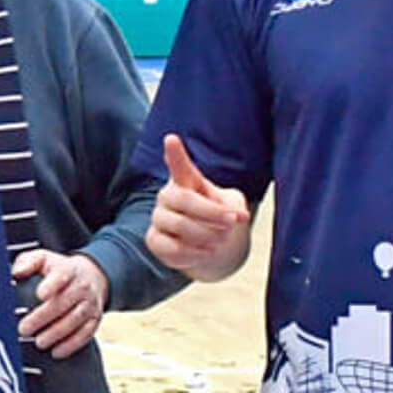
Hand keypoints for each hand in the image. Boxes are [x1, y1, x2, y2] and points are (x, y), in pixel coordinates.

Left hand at [14, 249, 110, 357]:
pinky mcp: (95, 319)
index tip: (40, 294)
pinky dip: (72, 345)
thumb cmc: (59, 269)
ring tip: (39, 342)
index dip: (52, 284)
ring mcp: (90, 304)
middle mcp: (81, 287)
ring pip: (75, 320)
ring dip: (56, 334)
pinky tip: (57, 351)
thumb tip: (17, 272)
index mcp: (67, 270)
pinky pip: (86, 334)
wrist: (93, 275)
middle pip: (64, 303)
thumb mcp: (43, 258)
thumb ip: (27, 262)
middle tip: (25, 329)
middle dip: (43, 318)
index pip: (61, 275)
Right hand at [147, 133, 253, 283]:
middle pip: (185, 200)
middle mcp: (167, 196)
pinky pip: (174, 248)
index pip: (179, 165)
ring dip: (208, 236)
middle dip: (213, 213)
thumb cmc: (216, 215)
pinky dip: (196, 253)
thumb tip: (239, 215)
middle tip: (233, 222)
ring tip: (220, 240)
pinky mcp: (154, 240)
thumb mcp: (231, 205)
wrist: (206, 242)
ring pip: (181, 226)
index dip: (175, 153)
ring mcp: (158, 218)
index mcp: (186, 181)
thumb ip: (235, 206)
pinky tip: (205, 250)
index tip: (171, 139)